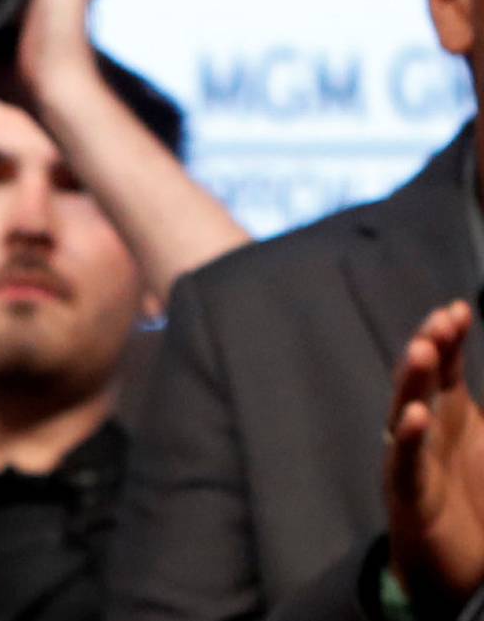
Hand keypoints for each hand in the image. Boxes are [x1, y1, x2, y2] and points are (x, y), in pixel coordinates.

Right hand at [385, 300, 483, 617]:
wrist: (460, 573)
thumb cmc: (476, 504)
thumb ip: (482, 419)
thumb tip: (472, 383)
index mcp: (451, 413)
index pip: (447, 365)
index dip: (449, 336)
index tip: (459, 309)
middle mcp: (428, 427)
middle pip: (423, 378)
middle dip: (429, 346)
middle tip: (441, 322)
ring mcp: (414, 458)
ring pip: (406, 409)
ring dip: (412, 381)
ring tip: (422, 351)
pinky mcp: (410, 495)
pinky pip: (406, 463)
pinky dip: (408, 439)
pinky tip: (415, 416)